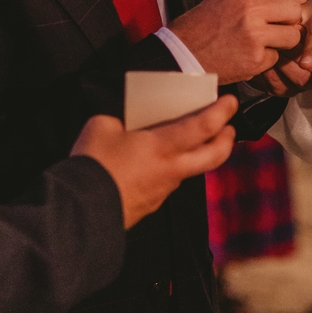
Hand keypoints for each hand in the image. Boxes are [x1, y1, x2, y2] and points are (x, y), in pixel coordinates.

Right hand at [72, 95, 238, 227]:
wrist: (80, 211)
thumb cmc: (93, 164)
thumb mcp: (102, 126)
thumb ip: (119, 119)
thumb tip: (124, 123)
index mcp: (163, 147)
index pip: (204, 126)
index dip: (222, 112)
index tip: (231, 101)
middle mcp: (171, 169)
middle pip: (214, 156)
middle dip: (226, 140)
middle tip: (228, 127)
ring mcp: (163, 190)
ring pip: (191, 171)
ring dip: (197, 156)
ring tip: (188, 143)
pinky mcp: (151, 205)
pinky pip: (168, 184)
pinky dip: (170, 170)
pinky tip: (154, 165)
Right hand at [168, 0, 305, 84]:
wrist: (179, 55)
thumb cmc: (204, 26)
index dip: (287, 7)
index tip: (280, 16)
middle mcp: (250, 8)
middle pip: (295, 11)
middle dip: (290, 23)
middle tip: (276, 31)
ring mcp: (254, 34)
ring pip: (293, 36)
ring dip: (282, 44)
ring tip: (263, 45)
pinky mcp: (255, 58)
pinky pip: (277, 57)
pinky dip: (266, 60)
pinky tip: (248, 57)